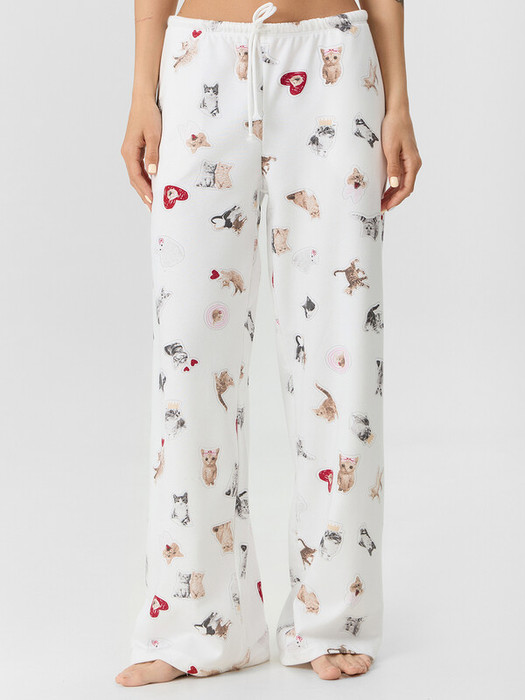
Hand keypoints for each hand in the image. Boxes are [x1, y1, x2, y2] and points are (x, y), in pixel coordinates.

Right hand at [121, 96, 161, 210]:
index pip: (136, 177)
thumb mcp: (154, 135)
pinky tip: (152, 185)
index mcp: (129, 152)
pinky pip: (139, 168)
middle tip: (153, 209)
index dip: (145, 191)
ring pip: (137, 175)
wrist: (143, 100)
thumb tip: (153, 173)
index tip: (153, 202)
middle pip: (135, 179)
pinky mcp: (136, 149)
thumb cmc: (148, 115)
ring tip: (153, 201)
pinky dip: (145, 179)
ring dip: (144, 188)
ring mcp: (131, 152)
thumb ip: (153, 155)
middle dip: (144, 194)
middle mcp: (127, 153)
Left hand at [380, 109, 421, 211]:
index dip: (396, 200)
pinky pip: (400, 176)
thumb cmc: (394, 127)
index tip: (386, 207)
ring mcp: (409, 161)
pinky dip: (393, 185)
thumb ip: (393, 168)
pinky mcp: (404, 158)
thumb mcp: (391, 148)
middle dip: (393, 199)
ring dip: (392, 194)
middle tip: (380, 208)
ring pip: (402, 183)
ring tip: (381, 202)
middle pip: (405, 188)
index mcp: (413, 163)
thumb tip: (394, 185)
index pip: (407, 188)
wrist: (397, 111)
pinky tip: (385, 190)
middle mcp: (414, 164)